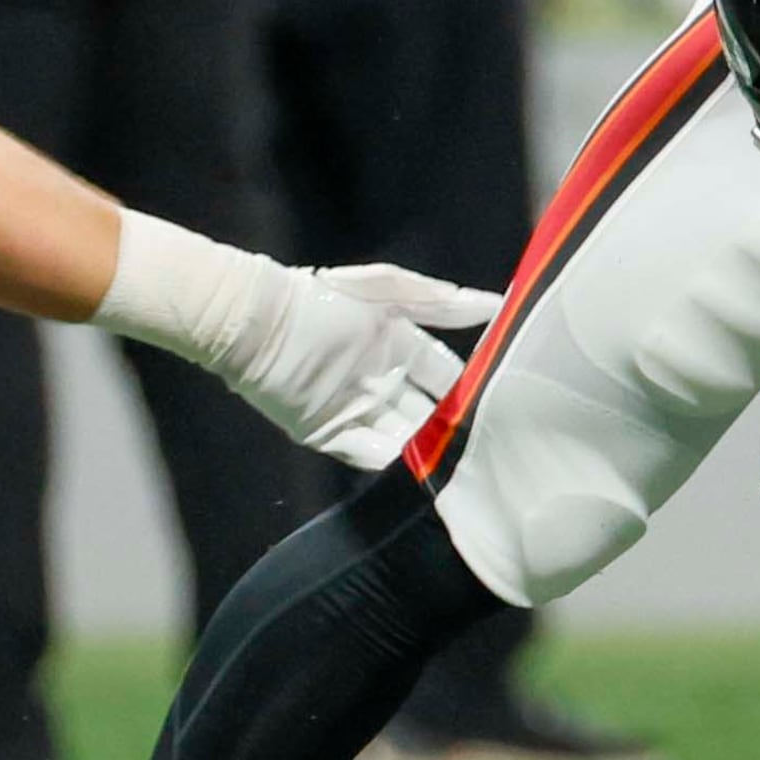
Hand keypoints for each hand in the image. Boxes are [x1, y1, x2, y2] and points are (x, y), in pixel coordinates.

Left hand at [227, 260, 501, 468]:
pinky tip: (418, 469)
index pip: (445, 375)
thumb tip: (499, 306)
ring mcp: (356, 411)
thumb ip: (441, 304)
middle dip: (454, 426)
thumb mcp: (388, 290)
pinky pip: (368, 453)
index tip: (504, 401)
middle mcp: (382, 383)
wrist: (255, 318)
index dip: (470, 387)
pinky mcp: (327, 434)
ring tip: (461, 464)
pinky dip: (391, 462)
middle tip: (491, 443)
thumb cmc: (320, 296)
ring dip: (427, 450)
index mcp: (398, 348)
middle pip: (429, 411)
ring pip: (404, 437)